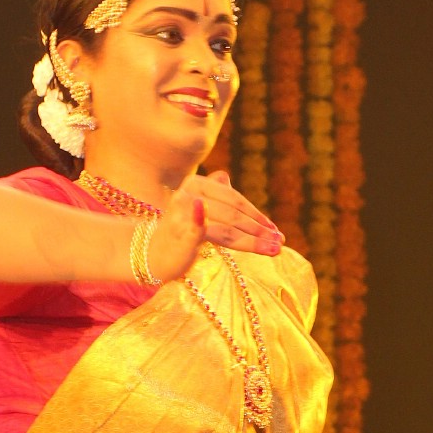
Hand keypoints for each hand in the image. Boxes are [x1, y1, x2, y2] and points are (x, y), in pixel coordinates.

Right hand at [146, 167, 284, 282]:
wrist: (152, 255)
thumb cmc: (177, 234)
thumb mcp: (195, 209)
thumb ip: (213, 194)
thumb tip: (225, 177)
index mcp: (196, 183)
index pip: (234, 199)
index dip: (256, 215)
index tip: (275, 230)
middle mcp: (189, 193)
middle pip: (234, 213)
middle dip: (259, 230)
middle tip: (280, 242)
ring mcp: (184, 212)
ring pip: (228, 227)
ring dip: (254, 240)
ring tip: (274, 249)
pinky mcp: (181, 231)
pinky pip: (210, 232)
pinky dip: (224, 232)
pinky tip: (245, 237)